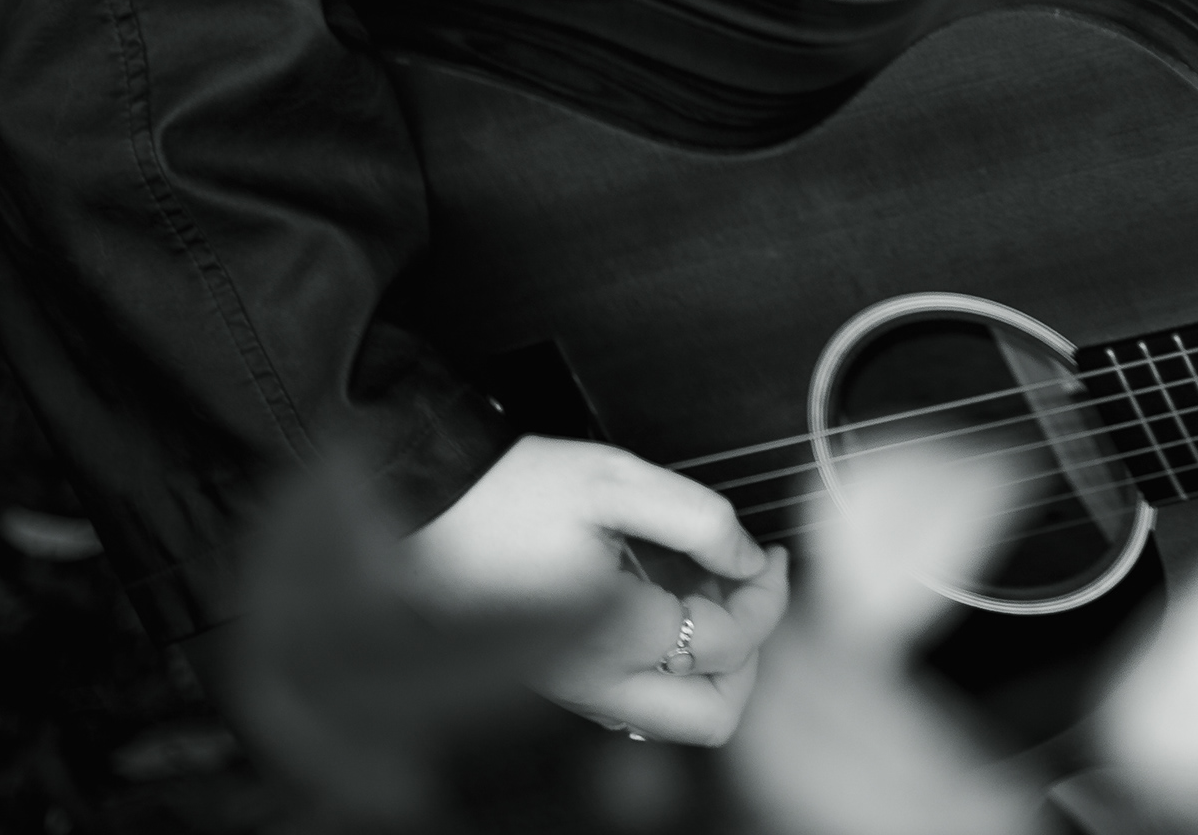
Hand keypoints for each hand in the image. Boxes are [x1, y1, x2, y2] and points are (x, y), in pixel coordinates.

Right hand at [407, 435, 792, 744]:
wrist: (427, 509)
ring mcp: (577, 692)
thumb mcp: (614, 478)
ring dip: (715, 662)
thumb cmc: (510, 490)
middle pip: (713, 719)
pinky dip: (677, 662)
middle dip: (750, 656)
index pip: (729, 643)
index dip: (769, 594)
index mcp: (609, 633)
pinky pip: (643, 698)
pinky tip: (674, 599)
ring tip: (711, 588)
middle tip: (750, 592)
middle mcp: (594, 682)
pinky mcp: (566, 684)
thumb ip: (698, 518)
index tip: (771, 555)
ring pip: (679, 719)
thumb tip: (749, 557)